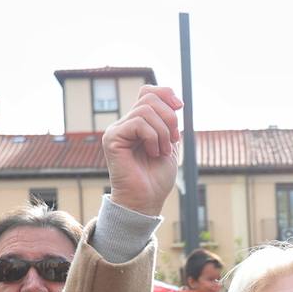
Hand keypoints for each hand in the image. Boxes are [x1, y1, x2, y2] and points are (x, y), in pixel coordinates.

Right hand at [102, 85, 182, 215]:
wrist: (147, 199)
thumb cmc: (157, 177)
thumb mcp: (170, 144)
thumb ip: (169, 123)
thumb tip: (175, 101)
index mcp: (139, 123)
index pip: (147, 92)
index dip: (165, 93)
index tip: (180, 106)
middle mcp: (125, 123)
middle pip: (149, 98)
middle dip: (169, 117)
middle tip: (173, 140)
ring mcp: (117, 130)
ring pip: (146, 110)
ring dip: (163, 132)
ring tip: (162, 151)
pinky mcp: (112, 138)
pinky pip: (138, 124)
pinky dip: (153, 138)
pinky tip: (152, 153)